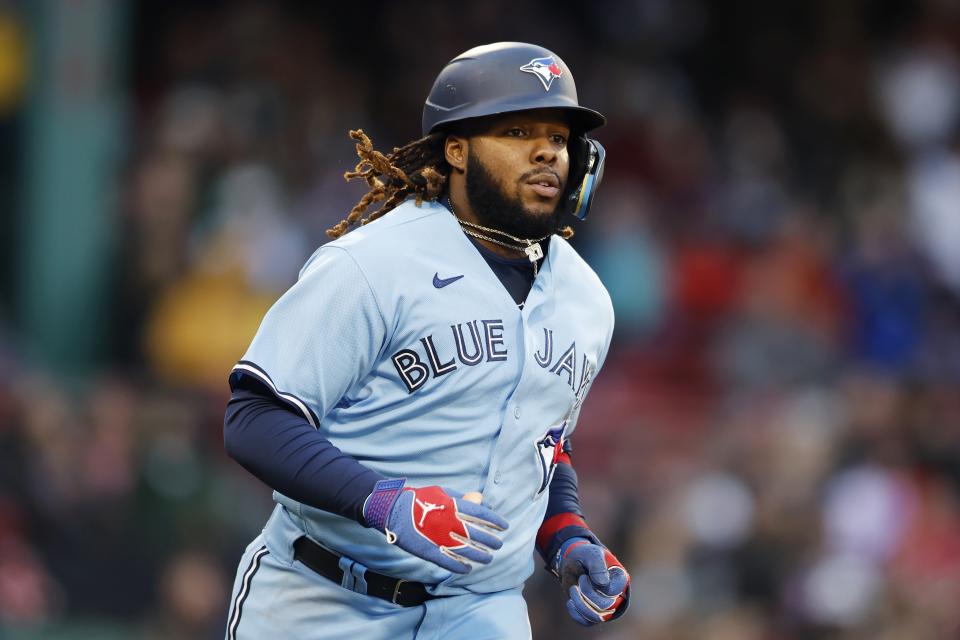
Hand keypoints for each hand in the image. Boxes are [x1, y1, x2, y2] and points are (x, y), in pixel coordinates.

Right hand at [363, 479, 508, 573]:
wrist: (392, 510)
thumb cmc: (420, 499)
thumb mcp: (442, 492)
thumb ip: (462, 498)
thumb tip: (481, 502)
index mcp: (453, 506)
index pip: (481, 515)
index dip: (495, 522)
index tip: (504, 527)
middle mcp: (449, 523)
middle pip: (476, 534)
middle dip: (490, 540)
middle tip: (498, 545)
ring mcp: (439, 538)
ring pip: (466, 550)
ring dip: (480, 555)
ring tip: (489, 558)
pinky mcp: (429, 551)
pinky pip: (448, 562)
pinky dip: (460, 567)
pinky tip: (468, 569)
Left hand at [557, 538, 629, 625]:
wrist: (573, 561)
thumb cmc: (585, 556)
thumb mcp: (591, 554)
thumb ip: (597, 565)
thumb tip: (603, 583)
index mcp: (619, 579)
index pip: (613, 592)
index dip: (598, 587)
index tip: (586, 575)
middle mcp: (615, 595)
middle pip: (605, 606)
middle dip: (587, 593)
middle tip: (580, 580)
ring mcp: (603, 605)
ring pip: (596, 617)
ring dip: (580, 604)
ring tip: (572, 589)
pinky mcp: (592, 611)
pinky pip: (587, 622)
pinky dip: (576, 614)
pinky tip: (570, 601)